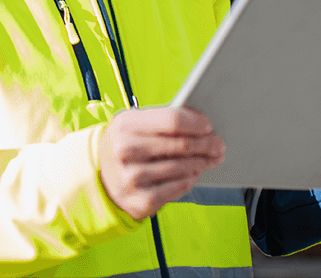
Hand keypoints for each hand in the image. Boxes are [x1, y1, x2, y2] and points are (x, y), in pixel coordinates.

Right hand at [98, 107, 224, 219]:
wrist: (101, 178)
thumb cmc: (127, 145)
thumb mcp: (134, 125)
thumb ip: (163, 119)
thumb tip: (200, 122)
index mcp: (125, 125)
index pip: (171, 121)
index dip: (195, 123)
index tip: (208, 126)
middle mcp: (126, 151)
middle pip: (181, 145)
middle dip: (206, 144)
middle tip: (219, 145)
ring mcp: (133, 178)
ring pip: (183, 167)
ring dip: (202, 162)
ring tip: (211, 158)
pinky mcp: (142, 201)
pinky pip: (179, 187)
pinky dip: (191, 179)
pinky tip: (194, 173)